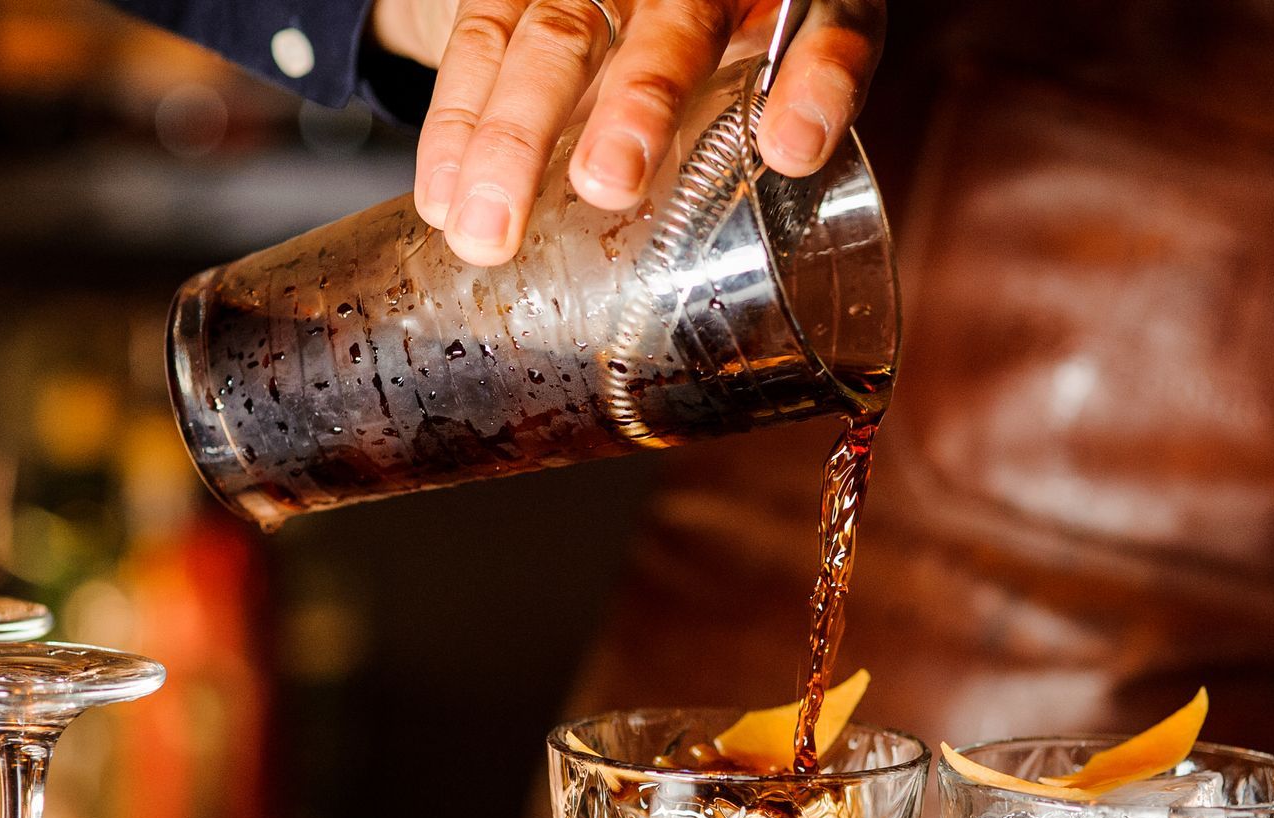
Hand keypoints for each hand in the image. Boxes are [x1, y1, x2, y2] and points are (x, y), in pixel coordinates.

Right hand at [370, 0, 884, 264]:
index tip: (793, 152)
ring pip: (555, 35)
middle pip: (675, 25)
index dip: (818, 82)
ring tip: (487, 234)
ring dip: (516, 136)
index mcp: (791, 10)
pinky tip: (443, 201)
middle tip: (608, 183)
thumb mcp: (755, 127)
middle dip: (638, 102)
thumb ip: (762, 191)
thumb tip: (756, 331)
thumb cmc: (711, 90)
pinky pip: (477, 42)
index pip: (830, 29)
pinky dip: (455, 128)